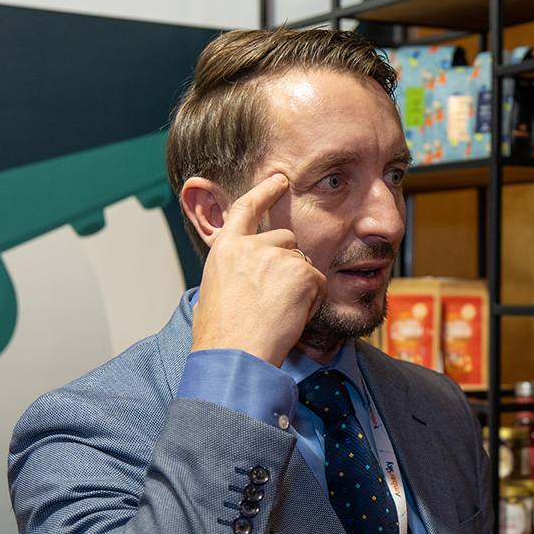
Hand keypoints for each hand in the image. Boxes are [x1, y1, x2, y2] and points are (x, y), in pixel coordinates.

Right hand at [189, 174, 327, 365]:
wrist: (234, 354)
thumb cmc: (221, 335)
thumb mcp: (213, 293)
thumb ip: (232, 273)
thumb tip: (242, 278)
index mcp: (225, 249)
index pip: (246, 208)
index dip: (264, 191)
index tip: (279, 179)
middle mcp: (251, 246)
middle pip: (286, 240)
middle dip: (289, 265)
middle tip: (275, 300)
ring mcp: (277, 256)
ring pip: (304, 264)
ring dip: (300, 286)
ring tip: (278, 313)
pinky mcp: (301, 272)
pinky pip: (319, 283)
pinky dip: (313, 300)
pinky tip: (291, 317)